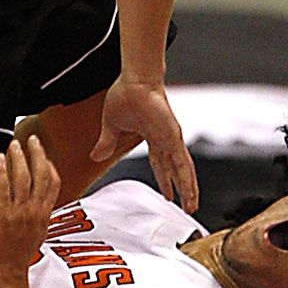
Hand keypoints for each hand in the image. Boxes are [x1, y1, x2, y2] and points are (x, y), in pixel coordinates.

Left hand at [0, 135, 61, 280]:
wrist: (6, 275)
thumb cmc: (16, 259)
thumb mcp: (35, 235)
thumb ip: (37, 217)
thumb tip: (35, 205)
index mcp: (45, 215)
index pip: (54, 183)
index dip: (50, 165)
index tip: (44, 154)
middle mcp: (35, 211)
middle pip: (42, 174)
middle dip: (38, 153)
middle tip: (32, 139)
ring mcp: (19, 212)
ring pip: (23, 176)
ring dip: (19, 157)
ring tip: (13, 144)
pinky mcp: (2, 214)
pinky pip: (3, 187)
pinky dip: (1, 170)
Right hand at [91, 75, 198, 210]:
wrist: (134, 82)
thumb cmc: (125, 95)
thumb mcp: (111, 125)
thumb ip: (106, 142)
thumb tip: (95, 157)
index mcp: (152, 137)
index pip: (160, 164)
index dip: (165, 179)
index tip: (168, 194)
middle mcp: (165, 140)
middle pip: (175, 170)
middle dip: (181, 189)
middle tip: (187, 206)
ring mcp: (171, 139)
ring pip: (183, 170)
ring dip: (188, 189)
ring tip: (191, 206)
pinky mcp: (173, 138)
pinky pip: (183, 163)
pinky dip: (187, 179)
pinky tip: (191, 192)